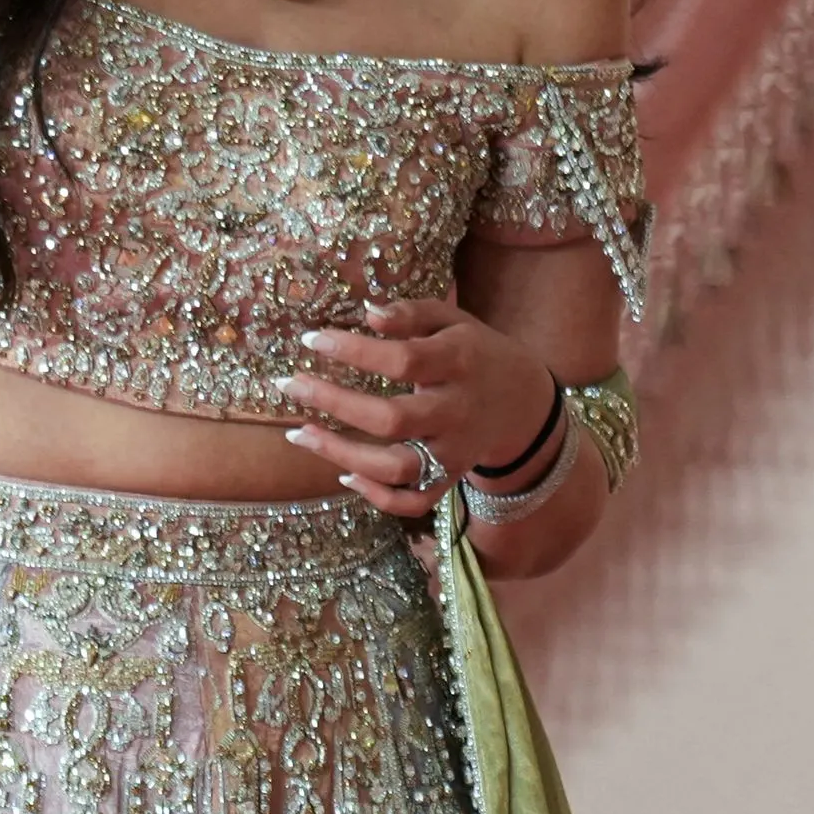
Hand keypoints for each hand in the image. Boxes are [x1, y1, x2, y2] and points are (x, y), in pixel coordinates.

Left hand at [279, 297, 555, 519]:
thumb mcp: (451, 320)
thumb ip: (411, 313)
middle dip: (334, 403)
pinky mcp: (450, 478)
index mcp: (459, 364)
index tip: (311, 339)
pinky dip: (378, 497)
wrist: (524, 401)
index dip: (354, 350)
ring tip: (299, 434)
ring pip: (397, 467)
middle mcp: (456, 412)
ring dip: (342, 455)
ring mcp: (454, 452)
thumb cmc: (472, 352)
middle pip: (393, 420)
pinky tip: (344, 476)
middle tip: (289, 384)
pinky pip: (414, 501)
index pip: (404, 360)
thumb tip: (367, 312)